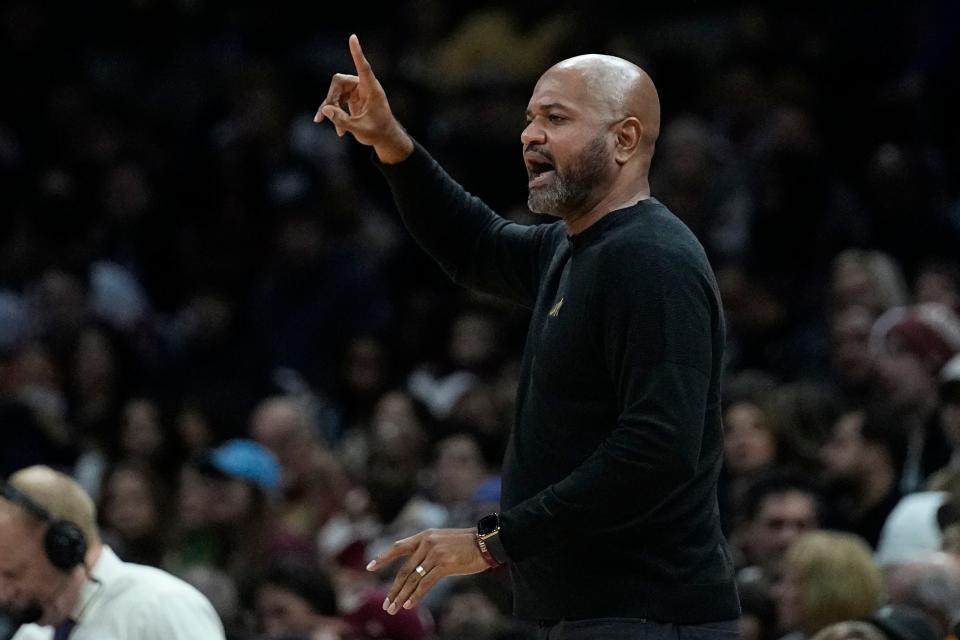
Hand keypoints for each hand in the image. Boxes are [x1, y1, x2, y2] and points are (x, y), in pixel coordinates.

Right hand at [314, 34, 412, 163]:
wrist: (385, 138)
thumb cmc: (378, 132)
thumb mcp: (360, 129)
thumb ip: (342, 120)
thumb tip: (325, 109)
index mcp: (372, 89)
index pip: (363, 67)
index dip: (357, 53)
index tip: (353, 38)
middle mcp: (364, 86)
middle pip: (339, 82)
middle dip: (331, 98)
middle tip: (327, 115)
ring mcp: (357, 91)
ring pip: (335, 91)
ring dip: (331, 108)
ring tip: (333, 127)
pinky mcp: (352, 98)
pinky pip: (337, 100)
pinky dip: (334, 113)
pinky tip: (339, 131)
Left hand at [366, 528, 489, 614]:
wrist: (486, 542)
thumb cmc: (466, 544)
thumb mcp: (442, 541)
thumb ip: (427, 551)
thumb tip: (414, 570)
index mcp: (424, 536)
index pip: (398, 547)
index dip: (383, 557)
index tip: (369, 567)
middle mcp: (426, 543)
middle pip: (404, 570)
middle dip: (394, 589)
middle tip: (386, 604)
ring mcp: (434, 554)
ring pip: (413, 579)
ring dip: (402, 596)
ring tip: (394, 609)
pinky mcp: (444, 564)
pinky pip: (425, 584)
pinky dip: (416, 596)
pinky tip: (410, 605)